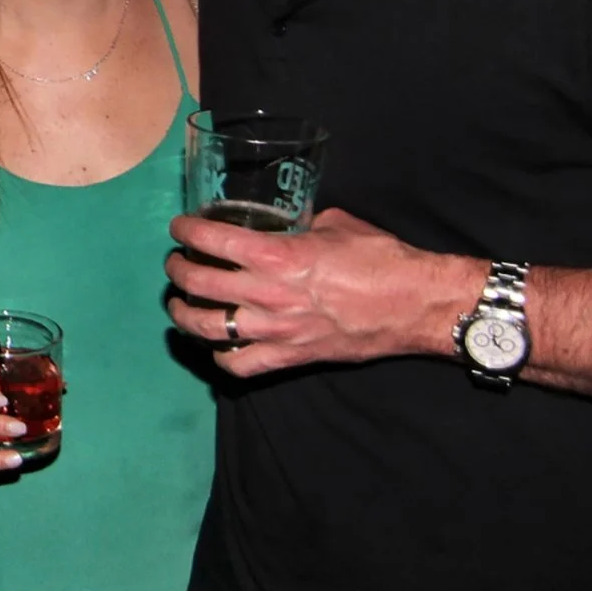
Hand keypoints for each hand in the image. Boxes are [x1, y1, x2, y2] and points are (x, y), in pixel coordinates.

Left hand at [163, 208, 483, 377]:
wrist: (415, 304)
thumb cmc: (380, 258)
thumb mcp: (335, 225)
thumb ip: (302, 226)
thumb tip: (289, 225)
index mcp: (275, 256)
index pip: (212, 240)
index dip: (186, 231)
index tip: (180, 228)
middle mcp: (267, 294)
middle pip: (199, 283)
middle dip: (178, 270)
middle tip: (176, 263)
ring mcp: (275, 330)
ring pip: (208, 328)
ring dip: (184, 314)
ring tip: (180, 305)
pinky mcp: (290, 357)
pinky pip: (240, 365)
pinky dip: (221, 356)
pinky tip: (218, 345)